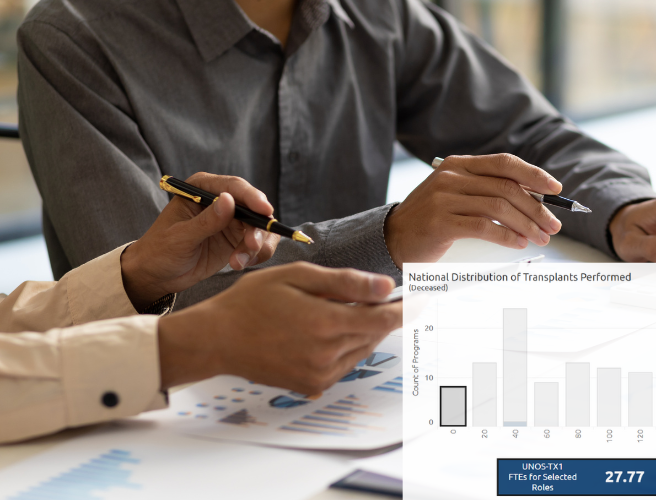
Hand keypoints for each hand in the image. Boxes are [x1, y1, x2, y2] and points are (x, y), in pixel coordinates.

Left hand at [120, 173, 280, 309]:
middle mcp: (221, 201)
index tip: (265, 211)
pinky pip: (259, 244)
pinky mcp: (238, 239)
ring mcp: (232, 221)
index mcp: (202, 189)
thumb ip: (206, 221)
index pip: (234, 187)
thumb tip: (229, 200)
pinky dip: (256, 255)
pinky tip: (238, 264)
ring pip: (260, 228)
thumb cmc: (160, 250)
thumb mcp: (180, 237)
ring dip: (257, 246)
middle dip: (257, 229)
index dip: (253, 197)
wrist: (157, 274)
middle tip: (251, 247)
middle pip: (254, 207)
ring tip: (238, 262)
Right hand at [156, 262, 401, 392]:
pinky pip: (345, 364)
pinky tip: (328, 330)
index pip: (385, 318)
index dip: (409, 308)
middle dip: (382, 314)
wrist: (216, 340)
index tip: (426, 298)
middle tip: (384, 296)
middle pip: (374, 333)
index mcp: (327, 323)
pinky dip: (346, 346)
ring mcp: (321, 375)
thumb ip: (346, 282)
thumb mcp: (298, 277)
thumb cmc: (252, 301)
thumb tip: (388, 287)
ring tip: (344, 309)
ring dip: (363, 329)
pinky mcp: (312, 386)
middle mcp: (328, 354)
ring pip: (361, 349)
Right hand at [384, 154, 563, 266]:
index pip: (504, 163)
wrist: (392, 238)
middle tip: (553, 226)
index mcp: (459, 164)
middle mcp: (451, 176)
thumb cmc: (432, 220)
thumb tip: (533, 200)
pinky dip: (506, 236)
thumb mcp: (457, 195)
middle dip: (536, 208)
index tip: (556, 189)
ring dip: (526, 224)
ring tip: (540, 237)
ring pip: (498, 207)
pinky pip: (483, 227)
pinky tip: (518, 243)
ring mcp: (443, 198)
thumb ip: (486, 191)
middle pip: (506, 187)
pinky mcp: (440, 222)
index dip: (534, 174)